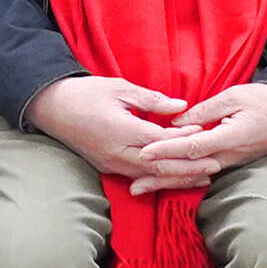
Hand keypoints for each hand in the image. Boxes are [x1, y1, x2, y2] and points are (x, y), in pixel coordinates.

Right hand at [26, 74, 190, 180]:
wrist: (51, 108)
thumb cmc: (86, 93)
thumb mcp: (120, 89)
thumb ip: (152, 100)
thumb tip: (180, 106)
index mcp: (122, 131)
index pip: (161, 140)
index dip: (184, 138)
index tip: (204, 132)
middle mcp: (117, 153)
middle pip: (160, 166)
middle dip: (189, 168)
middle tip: (215, 166)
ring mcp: (111, 164)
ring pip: (150, 177)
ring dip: (177, 177)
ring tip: (202, 177)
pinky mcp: (106, 168)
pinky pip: (137, 177)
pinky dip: (158, 178)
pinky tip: (173, 178)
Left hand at [126, 81, 266, 191]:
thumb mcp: (235, 96)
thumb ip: (205, 110)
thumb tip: (177, 123)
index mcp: (229, 138)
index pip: (191, 148)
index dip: (166, 151)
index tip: (144, 152)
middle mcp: (229, 156)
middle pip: (188, 170)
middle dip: (159, 177)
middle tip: (133, 184)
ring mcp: (231, 162)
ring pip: (193, 175)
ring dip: (167, 182)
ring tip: (142, 189)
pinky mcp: (232, 161)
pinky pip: (203, 173)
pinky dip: (183, 178)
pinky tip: (168, 183)